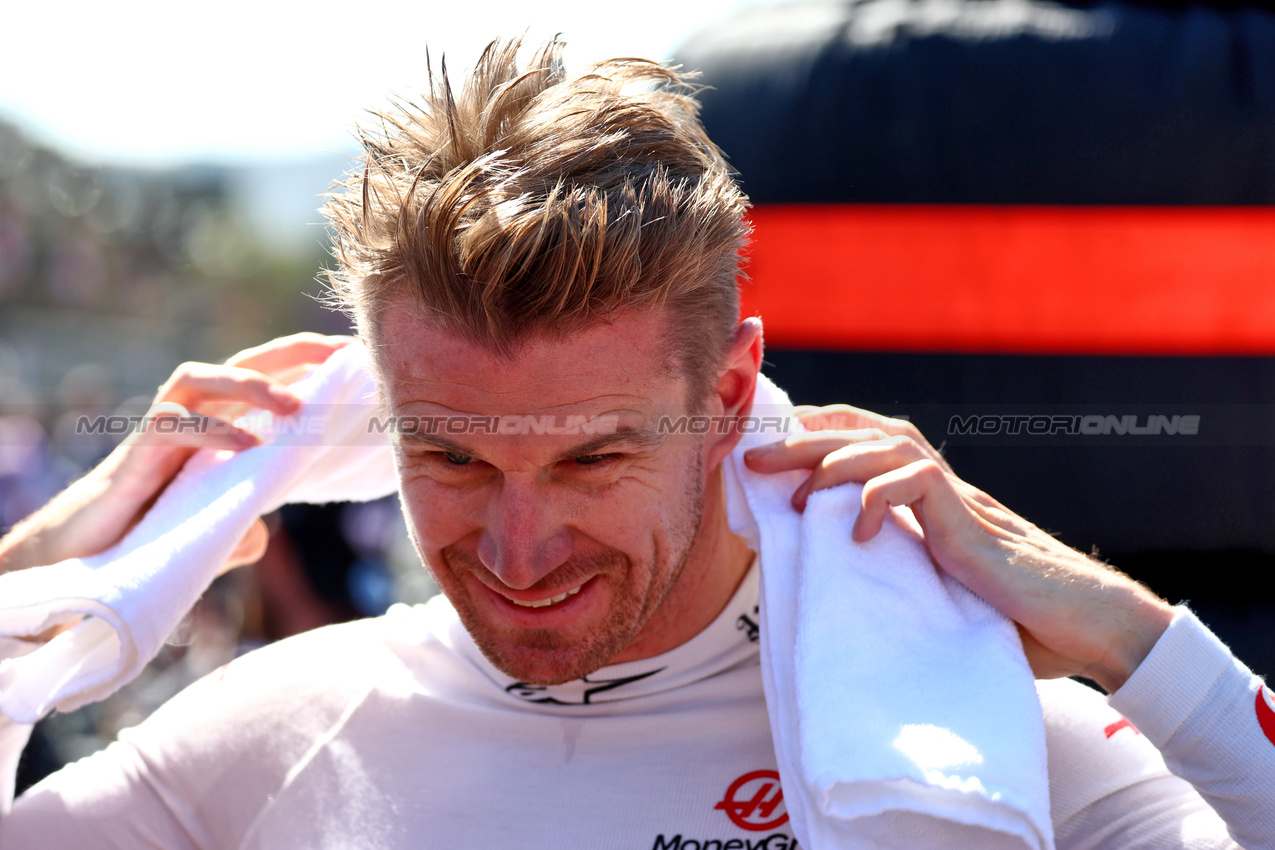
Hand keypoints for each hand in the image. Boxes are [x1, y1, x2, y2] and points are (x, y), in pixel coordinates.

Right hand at [0, 333, 352, 574]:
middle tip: (338, 354)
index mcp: (214, 430)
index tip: (352, 357)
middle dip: (289, 353)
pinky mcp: (135, 456)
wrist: (84, 557)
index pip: (263, 381)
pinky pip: (172, 425)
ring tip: (295, 406)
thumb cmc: (148, 538)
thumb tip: (259, 535)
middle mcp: (188, 419)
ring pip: (199, 378)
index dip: (305, 365)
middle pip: (239, 363)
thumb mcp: (206, 537)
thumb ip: (237, 533)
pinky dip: (213, 430)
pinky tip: (248, 446)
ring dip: (249, 384)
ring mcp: (159, 433)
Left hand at [744, 404, 1174, 691]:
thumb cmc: (1010, 613)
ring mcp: (957, 498)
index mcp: (925, 494)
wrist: (1083, 623)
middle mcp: (938, 485)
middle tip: (753, 456)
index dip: (815, 434)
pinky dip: (881, 500)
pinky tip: (858, 531)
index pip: (864, 441)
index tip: (768, 446)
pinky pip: (918, 486)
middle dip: (804, 441)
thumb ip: (895, 566)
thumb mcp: (934, 584)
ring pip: (887, 448)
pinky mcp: (970, 520)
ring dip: (832, 461)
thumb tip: (833, 574)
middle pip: (864, 436)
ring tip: (794, 492)